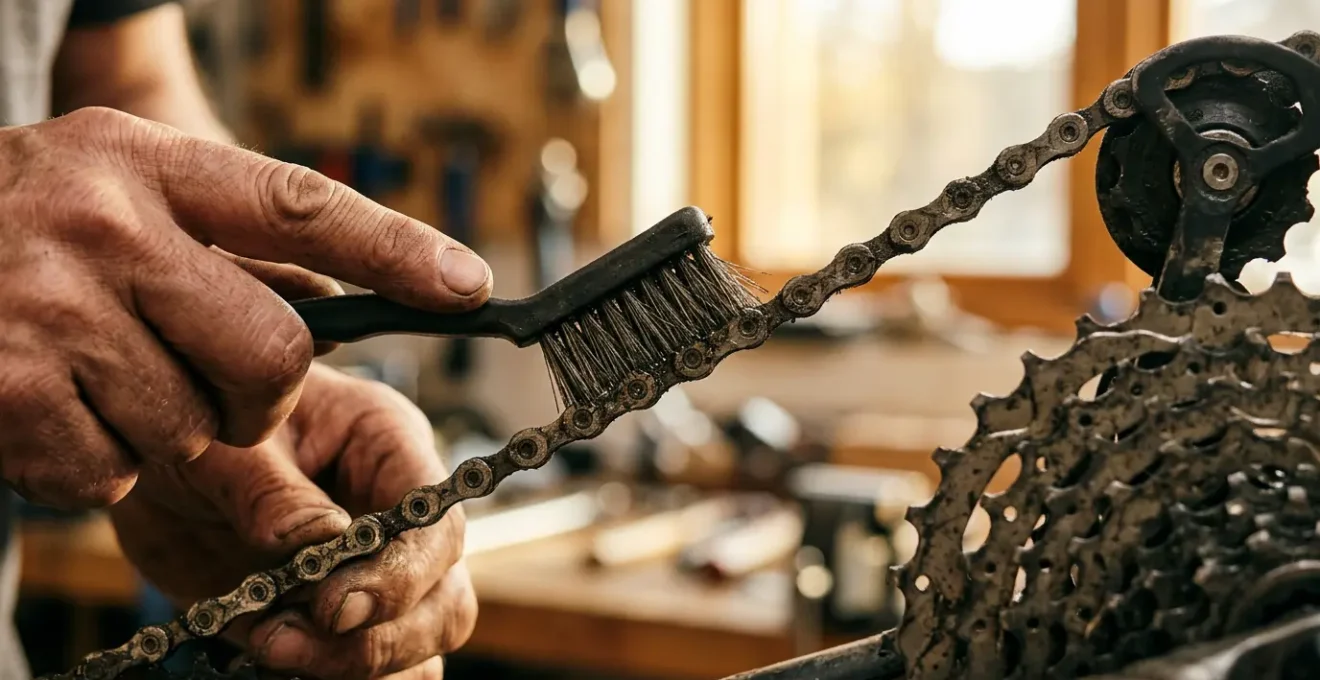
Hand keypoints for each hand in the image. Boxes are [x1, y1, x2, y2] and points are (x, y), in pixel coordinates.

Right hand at [0, 107, 492, 508]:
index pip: (301, 206)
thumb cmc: (30, 226)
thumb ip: (231, 238)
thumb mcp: (125, 190)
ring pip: (196, 428)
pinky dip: (100, 462)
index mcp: (148, 164)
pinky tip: (56, 408)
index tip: (470, 286)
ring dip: (167, 426)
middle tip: (213, 379)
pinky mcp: (10, 396)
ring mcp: (52, 312)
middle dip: (261, 393)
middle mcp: (106, 228)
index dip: (397, 248)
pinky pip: (116, 472)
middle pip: (273, 354)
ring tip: (100, 374)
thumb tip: (348, 307)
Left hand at [110, 363, 475, 679]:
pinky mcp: (342, 622)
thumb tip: (319, 541)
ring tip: (268, 647)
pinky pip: (372, 672)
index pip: (436, 527)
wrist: (160, 467)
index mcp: (390, 448)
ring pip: (419, 648)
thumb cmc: (202, 432)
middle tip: (283, 641)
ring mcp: (379, 573)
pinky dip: (330, 678)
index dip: (400, 578)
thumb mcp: (222, 449)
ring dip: (354, 667)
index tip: (330, 607)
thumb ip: (268, 491)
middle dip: (378, 638)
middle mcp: (401, 516)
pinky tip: (272, 661)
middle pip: (444, 603)